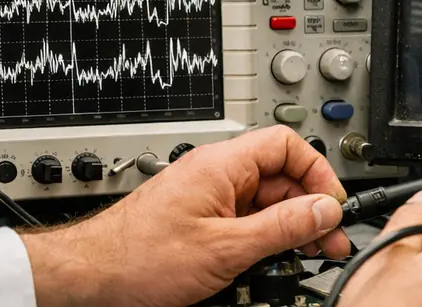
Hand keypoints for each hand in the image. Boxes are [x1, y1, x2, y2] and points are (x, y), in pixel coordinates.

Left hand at [20, 126, 350, 306]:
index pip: (286, 145)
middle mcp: (219, 172)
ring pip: (267, 200)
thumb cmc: (139, 257)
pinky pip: (248, 218)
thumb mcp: (226, 248)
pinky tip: (278, 258)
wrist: (90, 278)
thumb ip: (282, 227)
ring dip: (292, 225)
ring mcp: (211, 195)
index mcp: (224, 163)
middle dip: (310, 207)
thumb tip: (325, 210)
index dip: (316, 172)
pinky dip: (268, 236)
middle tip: (330, 240)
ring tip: (311, 253)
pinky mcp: (204, 218)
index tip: (331, 205)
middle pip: (281, 176)